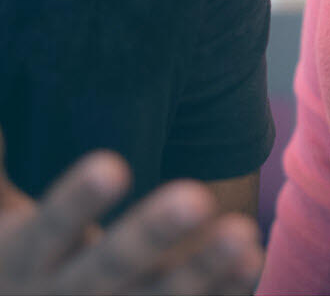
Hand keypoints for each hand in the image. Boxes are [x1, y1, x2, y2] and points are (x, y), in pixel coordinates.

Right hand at [0, 131, 262, 294]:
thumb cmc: (13, 257)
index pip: (48, 230)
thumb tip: (0, 102)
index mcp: (23, 259)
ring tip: (243, 231)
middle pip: (110, 266)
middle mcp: (65, 293)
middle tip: (195, 197)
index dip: (76, 202)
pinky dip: (221, 288)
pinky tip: (253, 255)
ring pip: (159, 296)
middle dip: (151, 235)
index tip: (112, 165)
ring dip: (202, 267)